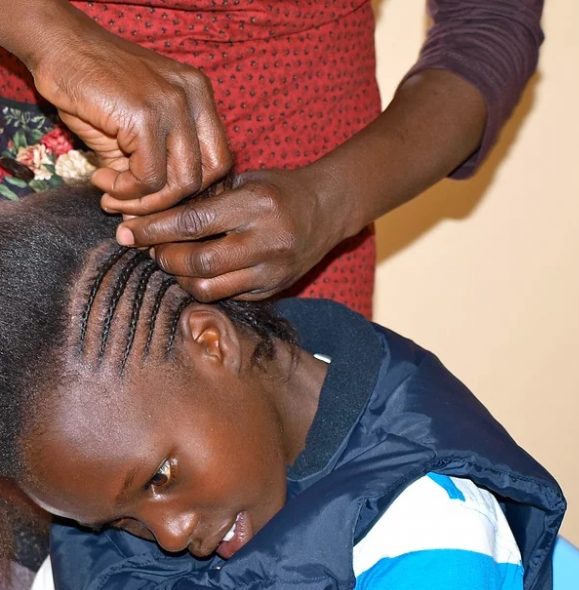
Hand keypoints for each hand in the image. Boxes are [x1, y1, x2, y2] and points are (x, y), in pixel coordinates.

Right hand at [29, 3, 231, 208]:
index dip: (190, 191)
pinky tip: (101, 179)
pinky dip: (124, 190)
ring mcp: (173, 104)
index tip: (157, 199)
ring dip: (144, 202)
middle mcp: (194, 97)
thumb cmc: (94, 88)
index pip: (218, 161)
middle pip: (206, 176)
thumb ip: (152, 171)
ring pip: (181, 183)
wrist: (57, 46)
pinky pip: (149, 177)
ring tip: (112, 195)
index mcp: (200, 98)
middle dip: (169, 203)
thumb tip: (150, 221)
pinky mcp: (146, 115)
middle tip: (132, 206)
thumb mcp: (134, 133)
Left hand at [115, 169, 343, 300]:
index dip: (154, 229)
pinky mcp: (272, 289)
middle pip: (197, 262)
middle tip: (148, 248)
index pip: (192, 222)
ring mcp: (270, 271)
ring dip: (179, 277)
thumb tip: (154, 215)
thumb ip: (206, 198)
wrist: (326, 211)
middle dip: (162, 257)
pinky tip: (196, 273)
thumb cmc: (279, 190)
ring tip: (171, 261)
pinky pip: (226, 296)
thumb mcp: (245, 181)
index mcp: (256, 205)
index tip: (128, 230)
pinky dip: (203, 287)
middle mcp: (265, 242)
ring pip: (207, 288)